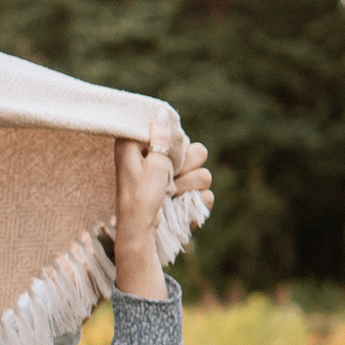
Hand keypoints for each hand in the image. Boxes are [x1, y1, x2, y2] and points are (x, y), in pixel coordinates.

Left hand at [113, 122, 212, 298]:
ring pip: (203, 172)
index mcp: (149, 149)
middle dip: (186, 164)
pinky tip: (181, 203)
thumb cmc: (139, 199)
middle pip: (195, 150)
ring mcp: (176, 180)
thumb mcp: (152, 165)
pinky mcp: (185, 196)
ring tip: (171, 193)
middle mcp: (163, 162)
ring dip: (189, 184)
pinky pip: (205, 192)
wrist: (140, 232)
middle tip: (170, 174)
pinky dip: (196, 199)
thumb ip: (161, 138)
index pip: (176, 132)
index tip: (166, 154)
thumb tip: (163, 112)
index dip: (174, 143)